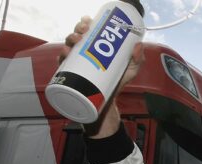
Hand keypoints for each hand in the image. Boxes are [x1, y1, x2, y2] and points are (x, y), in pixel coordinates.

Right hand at [60, 16, 143, 137]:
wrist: (107, 104)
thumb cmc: (116, 83)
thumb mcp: (130, 71)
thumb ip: (137, 60)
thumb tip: (139, 45)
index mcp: (94, 48)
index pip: (87, 31)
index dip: (85, 22)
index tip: (88, 20)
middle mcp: (83, 54)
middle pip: (76, 36)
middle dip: (77, 29)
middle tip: (84, 30)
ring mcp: (76, 64)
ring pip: (68, 46)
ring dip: (70, 39)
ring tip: (77, 40)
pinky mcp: (71, 76)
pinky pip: (63, 64)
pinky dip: (63, 57)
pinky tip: (66, 53)